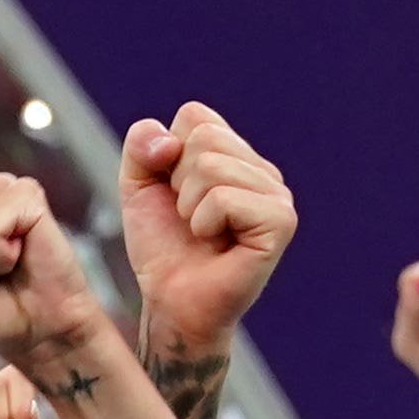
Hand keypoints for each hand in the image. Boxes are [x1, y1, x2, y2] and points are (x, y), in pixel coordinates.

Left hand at [117, 101, 289, 379]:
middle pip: (204, 138)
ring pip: (211, 166)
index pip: (195, 116)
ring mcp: (277, 194)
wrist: (172, 302)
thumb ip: (141, 144)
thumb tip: (171, 141)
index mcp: (236, 154)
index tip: (173, 194)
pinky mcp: (281, 222)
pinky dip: (205, 222)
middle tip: (189, 218)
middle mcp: (262, 170)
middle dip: (178, 182)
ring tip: (202, 232)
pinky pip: (225, 198)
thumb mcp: (137, 187)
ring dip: (189, 207)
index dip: (167, 156)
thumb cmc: (162, 247)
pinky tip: (216, 243)